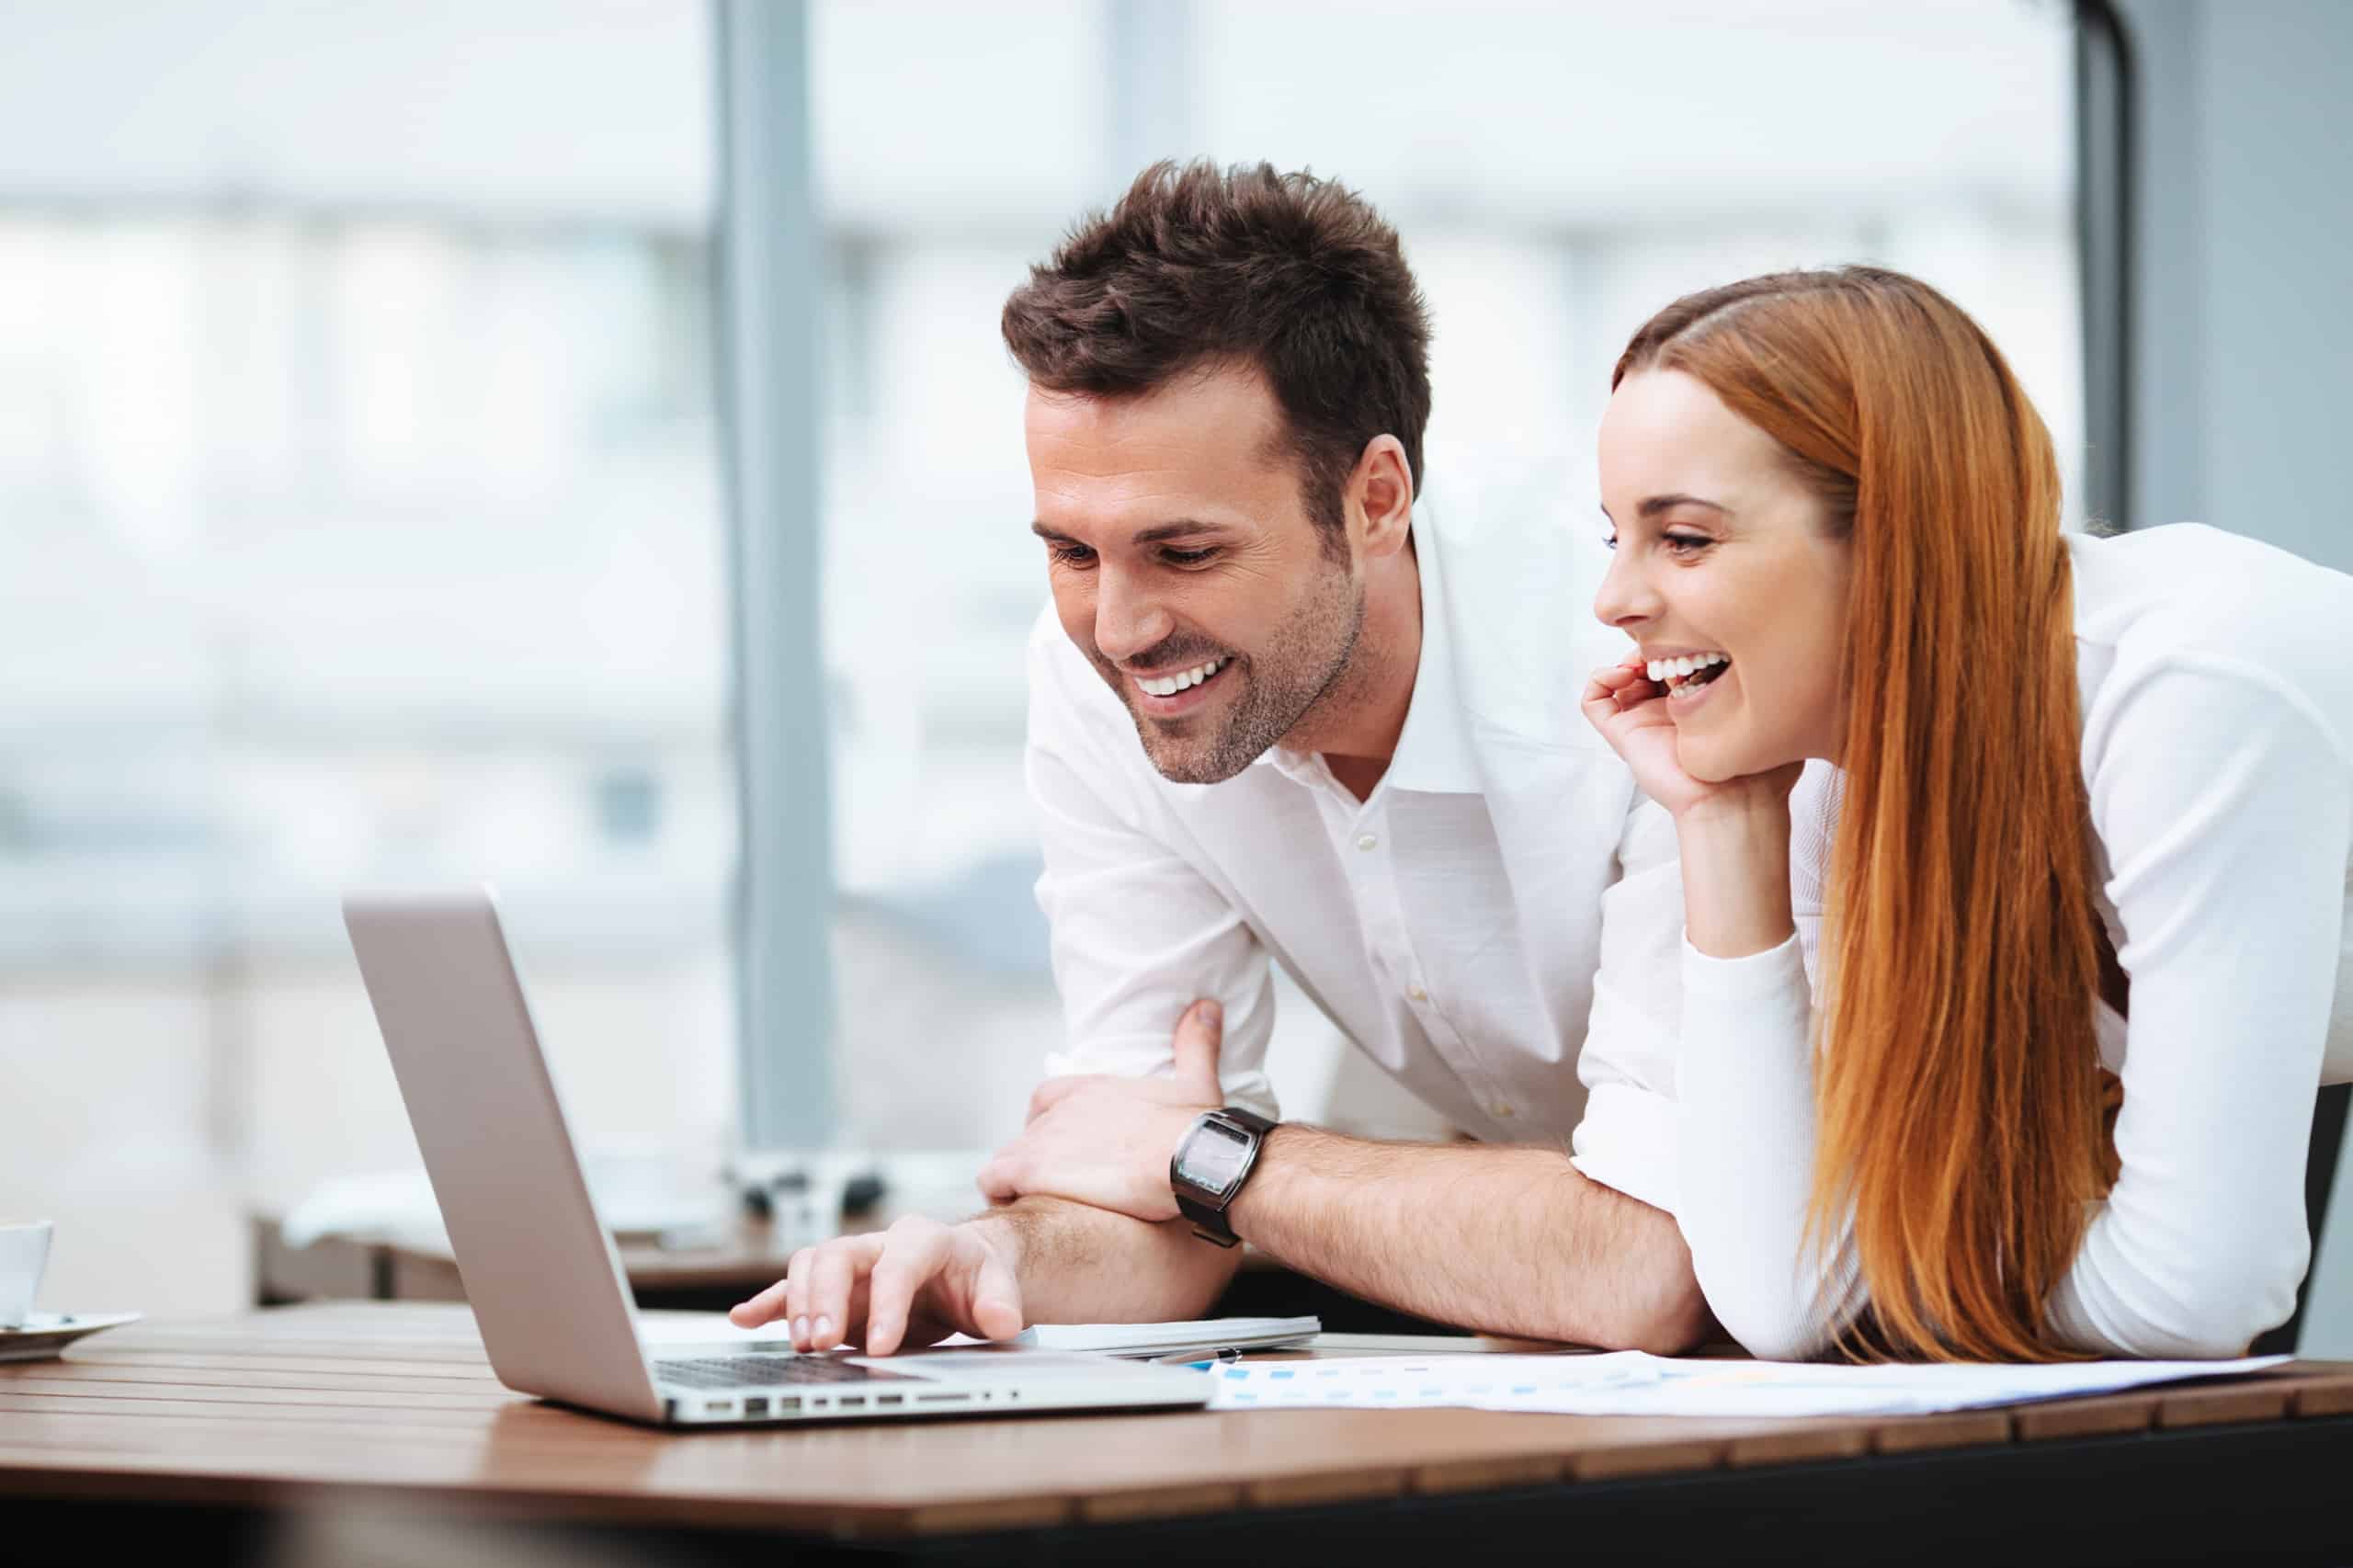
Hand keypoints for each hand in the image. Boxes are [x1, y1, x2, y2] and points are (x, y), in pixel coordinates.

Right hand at [727, 1215, 1023, 1355]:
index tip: (882, 1347)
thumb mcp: (999, 1289)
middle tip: (824, 1344)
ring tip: (803, 1347)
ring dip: (799, 1304)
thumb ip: (1001, 1304)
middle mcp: (880, 1244)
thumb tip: (1002, 1321)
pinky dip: (767, 1303)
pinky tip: (743, 1319)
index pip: (897, 1265)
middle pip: (838, 1255)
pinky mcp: (835, 1286)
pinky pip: (793, 1286)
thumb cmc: (978, 1278)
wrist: (965, 1270)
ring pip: (811, 1265)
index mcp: (924, 1239)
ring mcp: (853, 1263)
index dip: (886, 1304)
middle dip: (826, 1299)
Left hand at [974, 999, 1224, 1222]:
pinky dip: (999, 1193)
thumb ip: (1196, 1043)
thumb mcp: (1198, 1082)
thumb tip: (1206, 1007)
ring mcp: (1045, 1138)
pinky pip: (994, 1179)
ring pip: (1007, 1156)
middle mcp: (1064, 1109)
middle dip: (1037, 1159)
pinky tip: (1017, 1209)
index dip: (1046, 1121)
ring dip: (1016, 1178)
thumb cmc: (1194, 1129)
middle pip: (1029, 1133)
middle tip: (1057, 1185)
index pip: (1047, 1097)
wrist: (1187, 1159)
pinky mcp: (1034, 1169)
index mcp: (1094, 1090)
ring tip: (1035, 1203)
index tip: (1058, 1144)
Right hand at [1579, 657, 1801, 822]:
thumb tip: (1773, 654)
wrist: (1734, 802)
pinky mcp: (1622, 734)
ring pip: (1619, 677)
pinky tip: (1626, 673)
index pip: (1681, 660)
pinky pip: (1594, 700)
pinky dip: (1601, 678)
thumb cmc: (1757, 769)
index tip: (1697, 635)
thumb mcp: (1771, 713)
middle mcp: (1668, 711)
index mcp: (1700, 705)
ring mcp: (1642, 721)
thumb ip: (1770, 685)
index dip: (1682, 640)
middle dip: (1654, 644)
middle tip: (1669, 640)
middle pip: (1647, 664)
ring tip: (1647, 658)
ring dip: (1627, 657)